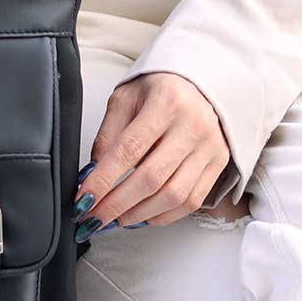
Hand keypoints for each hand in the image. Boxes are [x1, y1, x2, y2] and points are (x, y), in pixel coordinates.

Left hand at [73, 73, 230, 240]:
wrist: (203, 81)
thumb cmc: (160, 87)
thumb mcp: (126, 98)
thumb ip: (109, 135)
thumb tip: (92, 175)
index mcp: (166, 102)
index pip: (129, 149)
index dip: (103, 180)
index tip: (83, 199)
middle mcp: (193, 126)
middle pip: (151, 178)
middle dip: (116, 204)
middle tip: (92, 218)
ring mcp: (210, 147)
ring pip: (172, 195)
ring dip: (138, 214)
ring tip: (113, 219)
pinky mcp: (218, 164)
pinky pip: (191, 201)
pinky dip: (163, 215)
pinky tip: (141, 215)